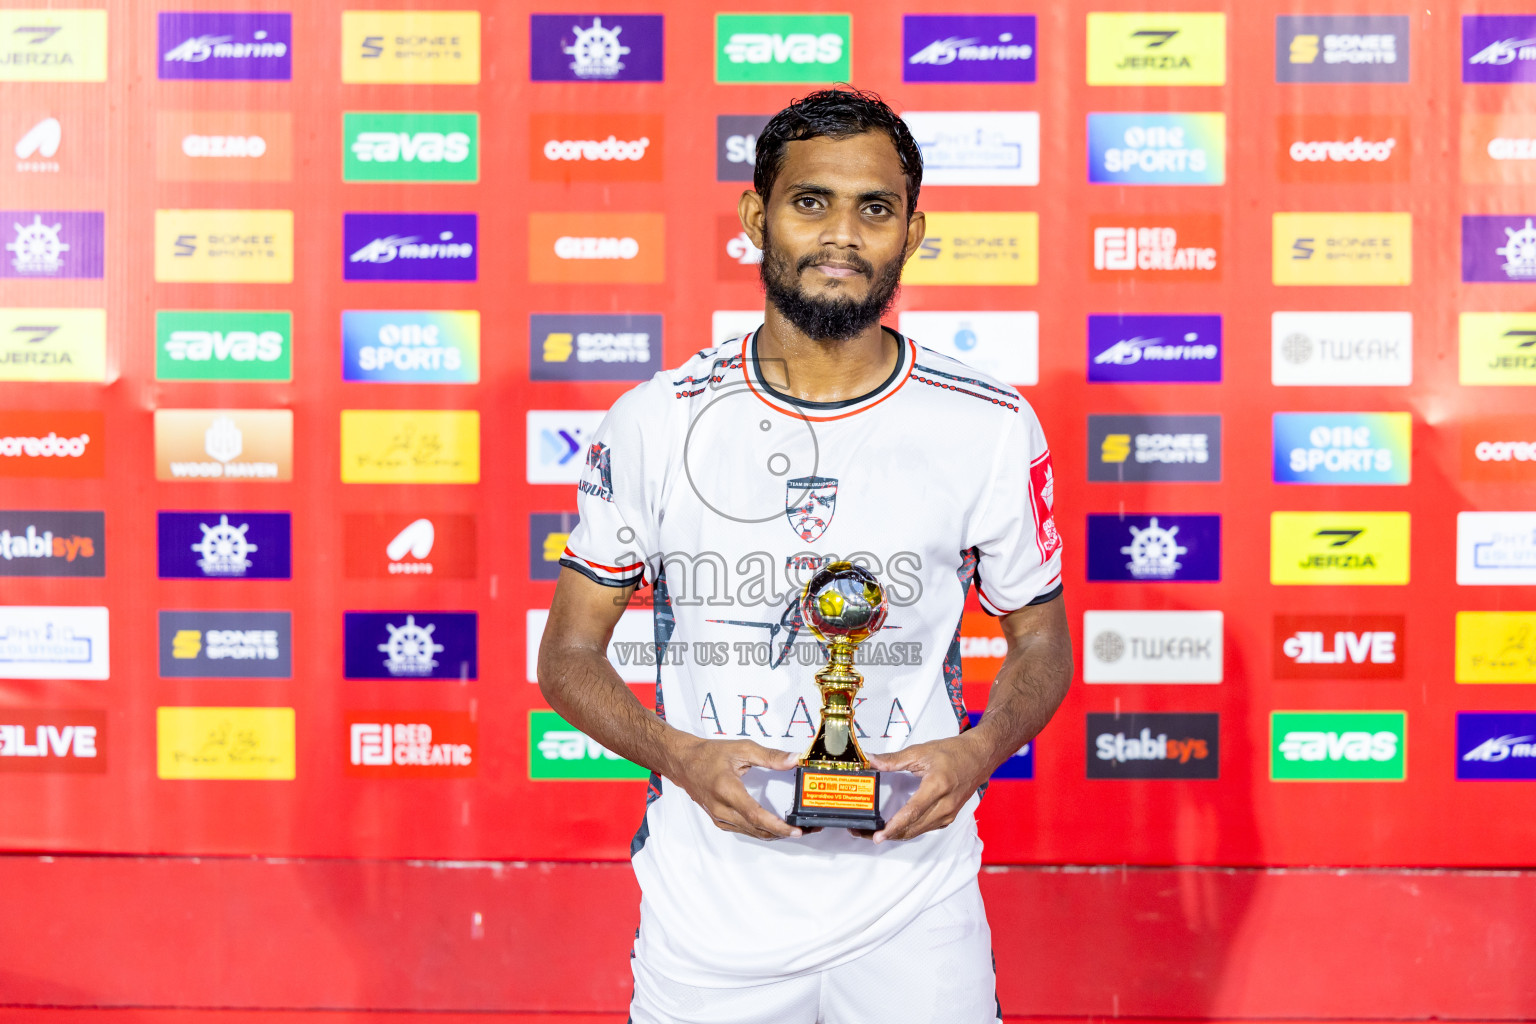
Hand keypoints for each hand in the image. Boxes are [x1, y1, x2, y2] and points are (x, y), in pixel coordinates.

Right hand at [666, 735, 801, 840]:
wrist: (683, 762)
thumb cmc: (709, 754)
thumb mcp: (741, 749)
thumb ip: (770, 756)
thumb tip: (794, 759)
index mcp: (727, 790)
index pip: (755, 815)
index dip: (777, 825)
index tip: (795, 829)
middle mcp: (721, 808)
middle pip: (756, 829)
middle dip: (782, 832)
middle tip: (805, 830)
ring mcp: (719, 817)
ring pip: (750, 833)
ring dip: (773, 834)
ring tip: (794, 830)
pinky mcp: (718, 820)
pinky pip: (743, 830)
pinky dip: (760, 831)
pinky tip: (772, 827)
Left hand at [866, 734, 990, 842]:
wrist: (979, 758)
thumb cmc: (953, 753)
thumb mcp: (921, 751)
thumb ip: (894, 759)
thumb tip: (872, 761)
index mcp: (937, 786)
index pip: (912, 812)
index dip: (893, 826)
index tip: (878, 835)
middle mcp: (944, 805)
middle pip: (913, 827)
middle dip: (888, 834)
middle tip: (865, 833)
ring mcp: (948, 814)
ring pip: (918, 831)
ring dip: (897, 834)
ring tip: (876, 832)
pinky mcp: (949, 817)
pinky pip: (925, 828)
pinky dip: (909, 830)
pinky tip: (896, 827)